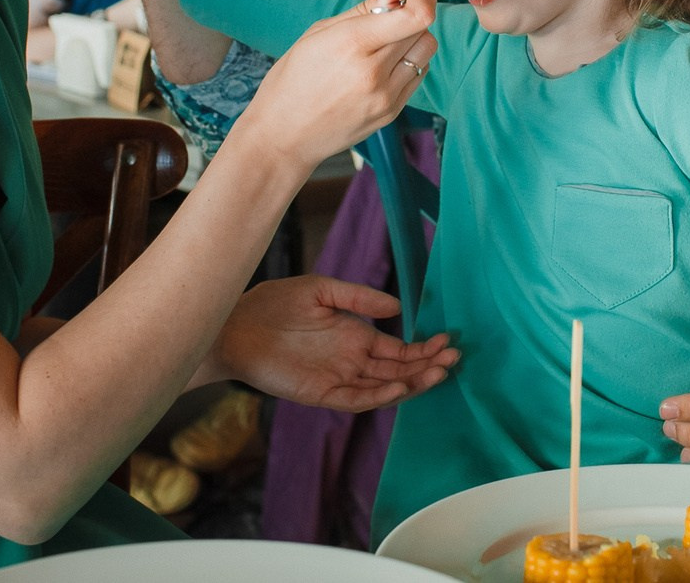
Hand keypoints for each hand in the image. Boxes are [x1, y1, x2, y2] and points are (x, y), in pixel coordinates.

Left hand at [203, 275, 456, 411]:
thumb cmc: (274, 303)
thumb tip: (398, 308)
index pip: (398, 349)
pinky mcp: (321, 394)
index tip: (448, 340)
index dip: (423, 347)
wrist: (235, 325)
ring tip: (438, 372)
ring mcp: (338, 379)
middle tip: (454, 358)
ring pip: (383, 387)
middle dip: (427, 365)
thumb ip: (358, 298)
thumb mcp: (321, 290)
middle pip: (398, 369)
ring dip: (411, 382)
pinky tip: (399, 386)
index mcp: (356, 337)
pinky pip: (356, 399)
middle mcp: (352, 361)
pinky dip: (379, 396)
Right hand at [240, 0, 436, 169]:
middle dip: (412, 11)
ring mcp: (385, 96)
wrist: (283, 136)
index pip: (416, 15)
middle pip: (422, 28)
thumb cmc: (292, 79)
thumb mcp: (319, 33)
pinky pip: (418, 75)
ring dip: (413, 37)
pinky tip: (383, 62)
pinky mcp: (391, 112)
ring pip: (426, 51)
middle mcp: (373, 72)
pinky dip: (408, 61)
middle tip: (392, 8)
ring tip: (386, 39)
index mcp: (351, 44)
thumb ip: (364, 9)